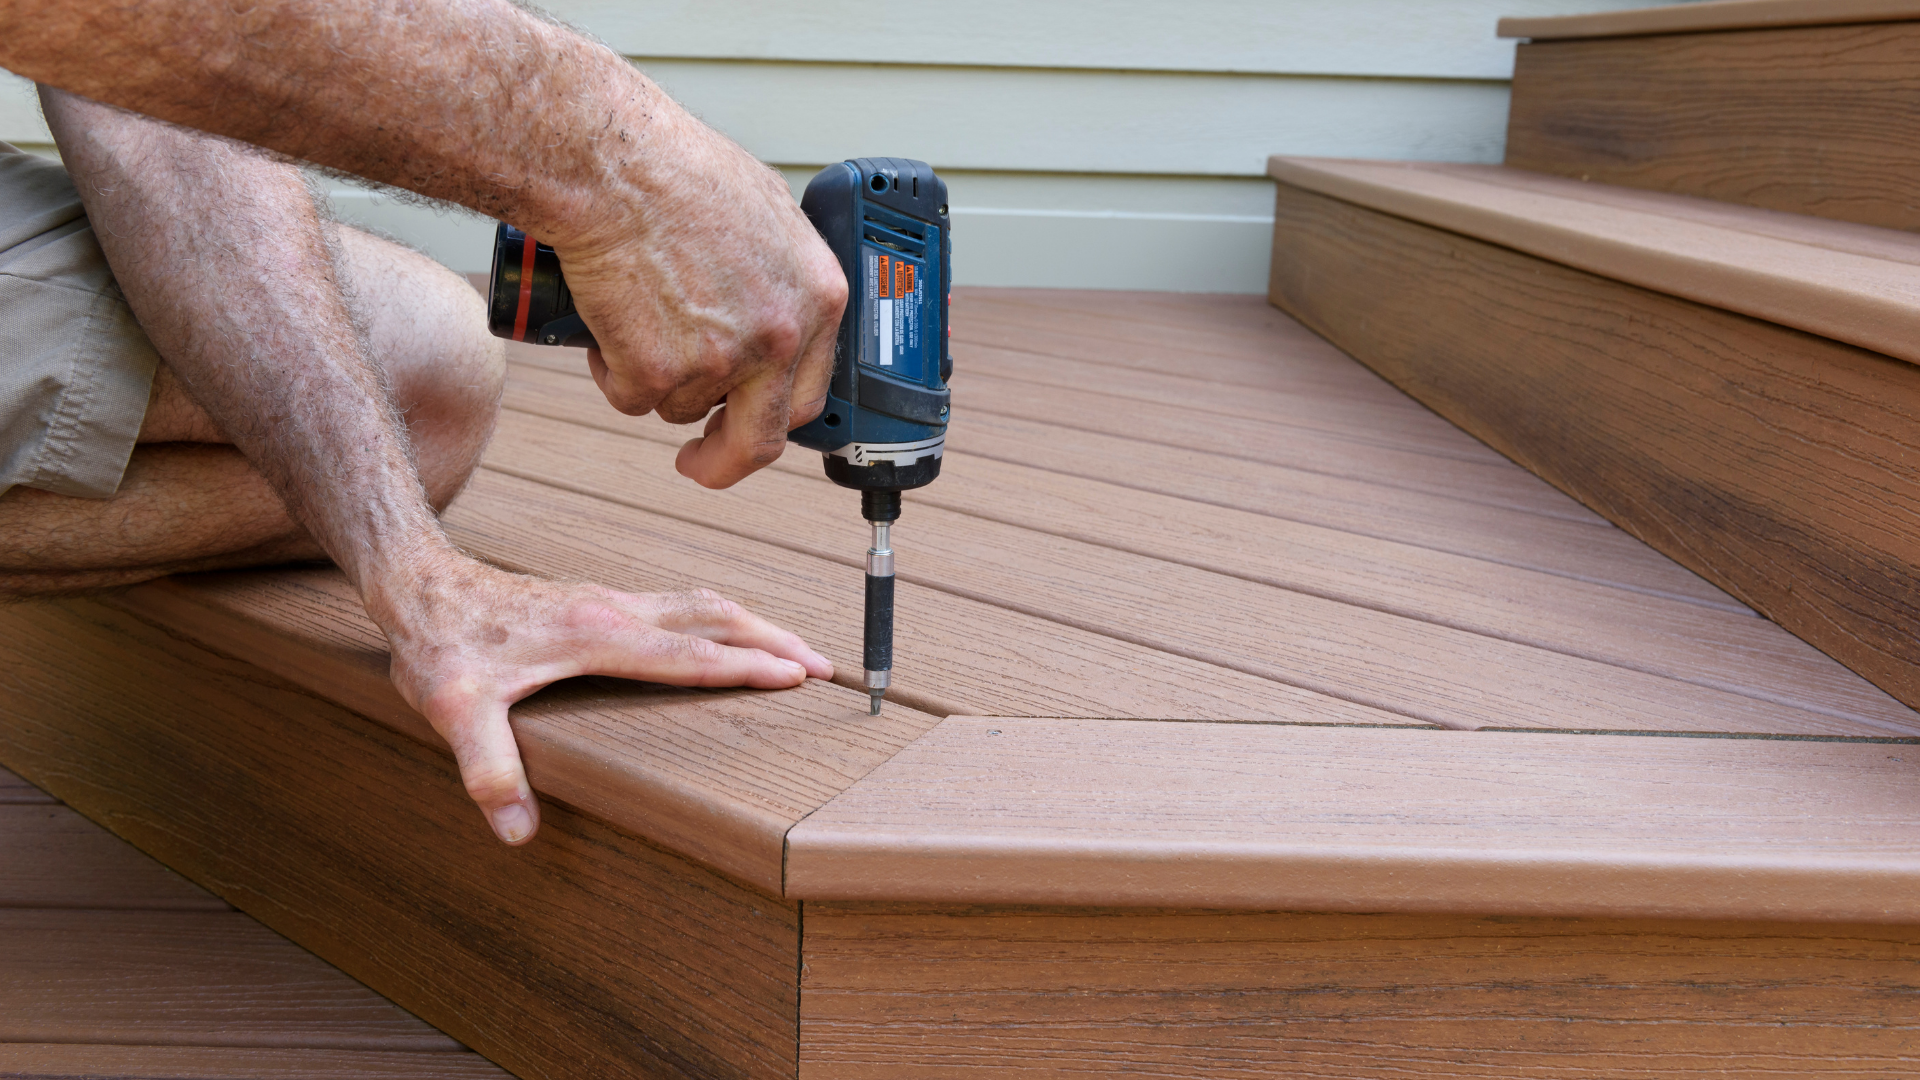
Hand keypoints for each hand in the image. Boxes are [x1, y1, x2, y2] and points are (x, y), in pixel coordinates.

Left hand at [373, 554, 832, 844]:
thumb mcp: (453, 710)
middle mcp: (615, 609)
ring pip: (703, 605)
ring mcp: (612, 599)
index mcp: (596, 634)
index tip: (796, 676)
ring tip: (796, 650)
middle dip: (773, 640)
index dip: (744, 667)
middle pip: (715, 618)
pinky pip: (683, 605)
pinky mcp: (604, 600)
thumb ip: (487, 768)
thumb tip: (518, 829)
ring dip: (754, 624)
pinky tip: (727, 636)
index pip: (688, 654)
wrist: (420, 585)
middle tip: (824, 666)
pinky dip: (723, 620)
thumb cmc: (439, 644)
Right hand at [563, 101, 845, 488]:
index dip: (774, 416)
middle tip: (697, 460)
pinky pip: (630, 398)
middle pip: (761, 439)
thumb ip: (780, 277)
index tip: (748, 426)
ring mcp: (722, 360)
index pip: (810, 392)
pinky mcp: (658, 372)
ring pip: (681, 407)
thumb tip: (773, 307)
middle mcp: (780, 337)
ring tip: (633, 310)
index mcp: (817, 299)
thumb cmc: (677, 170)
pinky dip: (611, 371)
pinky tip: (608, 317)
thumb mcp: (766, 216)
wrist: (614, 165)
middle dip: (724, 460)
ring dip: (654, 379)